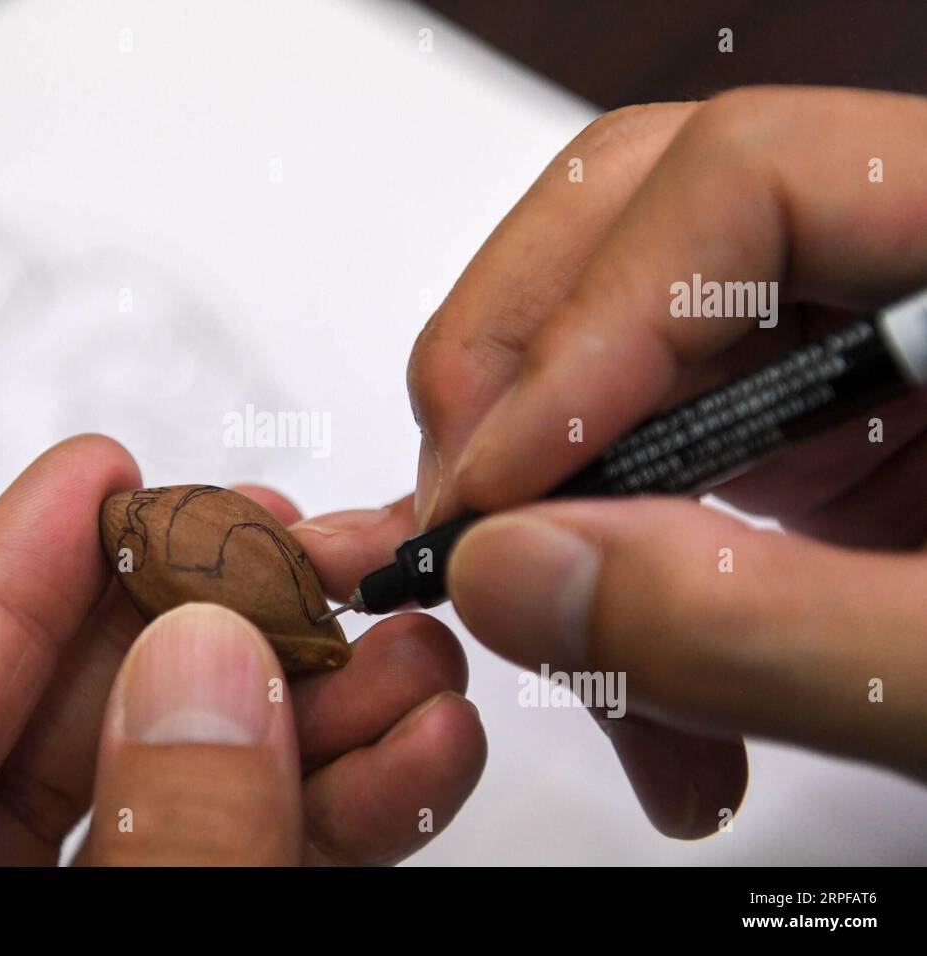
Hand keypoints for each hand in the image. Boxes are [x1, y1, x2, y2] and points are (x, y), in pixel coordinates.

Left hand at [0, 434, 484, 864]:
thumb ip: (160, 845)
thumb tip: (204, 672)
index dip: (3, 580)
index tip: (94, 471)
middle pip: (78, 732)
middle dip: (218, 627)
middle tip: (307, 549)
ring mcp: (94, 934)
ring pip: (199, 795)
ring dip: (322, 718)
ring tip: (414, 651)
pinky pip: (261, 864)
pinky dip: (344, 813)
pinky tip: (421, 755)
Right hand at [304, 86, 926, 836]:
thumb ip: (761, 626)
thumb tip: (523, 573)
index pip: (745, 178)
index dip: (584, 327)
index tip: (498, 489)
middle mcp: (925, 259)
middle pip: (645, 215)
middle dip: (519, 382)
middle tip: (470, 524)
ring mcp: (863, 339)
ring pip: (621, 333)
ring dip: (549, 491)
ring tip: (555, 634)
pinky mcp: (823, 426)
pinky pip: (653, 433)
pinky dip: (600, 542)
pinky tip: (615, 646)